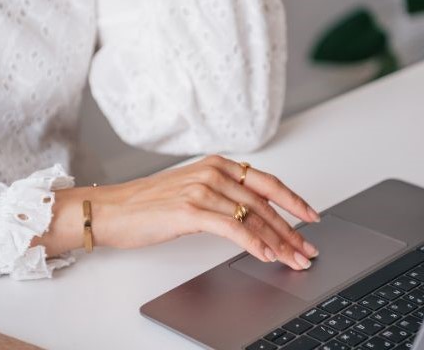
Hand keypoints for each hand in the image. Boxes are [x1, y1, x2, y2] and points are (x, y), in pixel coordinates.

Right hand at [35, 155, 319, 269]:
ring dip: (278, 241)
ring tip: (293, 258)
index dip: (293, 200)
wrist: (112, 210)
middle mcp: (213, 172)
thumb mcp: (192, 190)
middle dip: (291, 229)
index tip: (311, 216)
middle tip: (307, 248)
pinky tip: (266, 255)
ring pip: (252, 217)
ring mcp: (202, 189)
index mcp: (217, 165)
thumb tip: (254, 218)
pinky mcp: (190, 210)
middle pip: (264, 202)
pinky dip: (254, 243)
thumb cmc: (148, 204)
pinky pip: (232, 228)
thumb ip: (222, 196)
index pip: (266, 182)